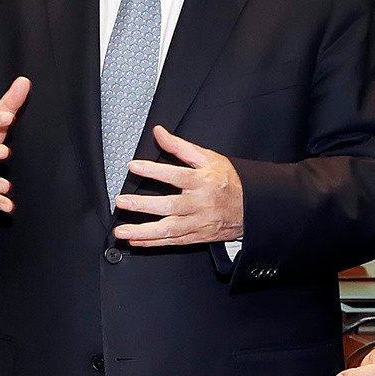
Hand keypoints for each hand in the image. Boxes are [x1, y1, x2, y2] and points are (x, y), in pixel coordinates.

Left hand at [111, 126, 243, 245]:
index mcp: (202, 181)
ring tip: (122, 231)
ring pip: (168, 229)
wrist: (252, 207)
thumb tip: (159, 133)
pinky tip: (136, 240)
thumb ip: (180, 146)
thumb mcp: (208, 158)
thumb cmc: (229, 181)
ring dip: (143, 232)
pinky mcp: (197, 236)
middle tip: (122, 202)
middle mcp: (199, 203)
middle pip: (169, 205)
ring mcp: (198, 222)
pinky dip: (153, 242)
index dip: (154, 170)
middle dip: (143, 205)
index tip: (133, 166)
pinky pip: (173, 241)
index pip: (175, 175)